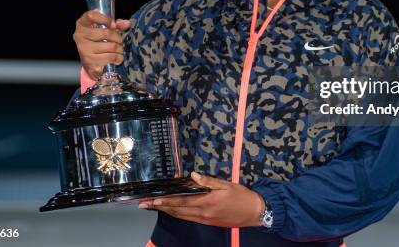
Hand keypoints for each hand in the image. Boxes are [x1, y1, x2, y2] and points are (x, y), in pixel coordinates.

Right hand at [72, 10, 130, 79]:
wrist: (90, 62)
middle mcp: (79, 35)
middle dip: (118, 37)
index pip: (91, 15)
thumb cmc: (98, 41)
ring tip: (119, 49)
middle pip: (106, 33)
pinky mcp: (89, 61)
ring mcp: (83, 49)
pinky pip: (111, 57)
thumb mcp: (105, 30)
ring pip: (111, 46)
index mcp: (82, 24)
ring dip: (120, 48)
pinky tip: (117, 58)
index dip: (105, 19)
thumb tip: (126, 23)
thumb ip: (116, 25)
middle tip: (120, 41)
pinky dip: (118, 58)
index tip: (113, 25)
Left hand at [138, 172, 263, 227]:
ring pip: (181, 216)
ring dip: (166, 212)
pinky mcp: (208, 222)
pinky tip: (172, 211)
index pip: (181, 201)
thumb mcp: (226, 185)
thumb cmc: (242, 196)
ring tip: (153, 208)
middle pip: (177, 211)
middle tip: (144, 205)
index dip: (165, 201)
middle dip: (160, 207)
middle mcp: (203, 213)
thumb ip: (208, 181)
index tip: (151, 199)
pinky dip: (177, 214)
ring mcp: (205, 219)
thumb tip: (192, 176)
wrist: (254, 213)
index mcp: (206, 202)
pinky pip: (189, 218)